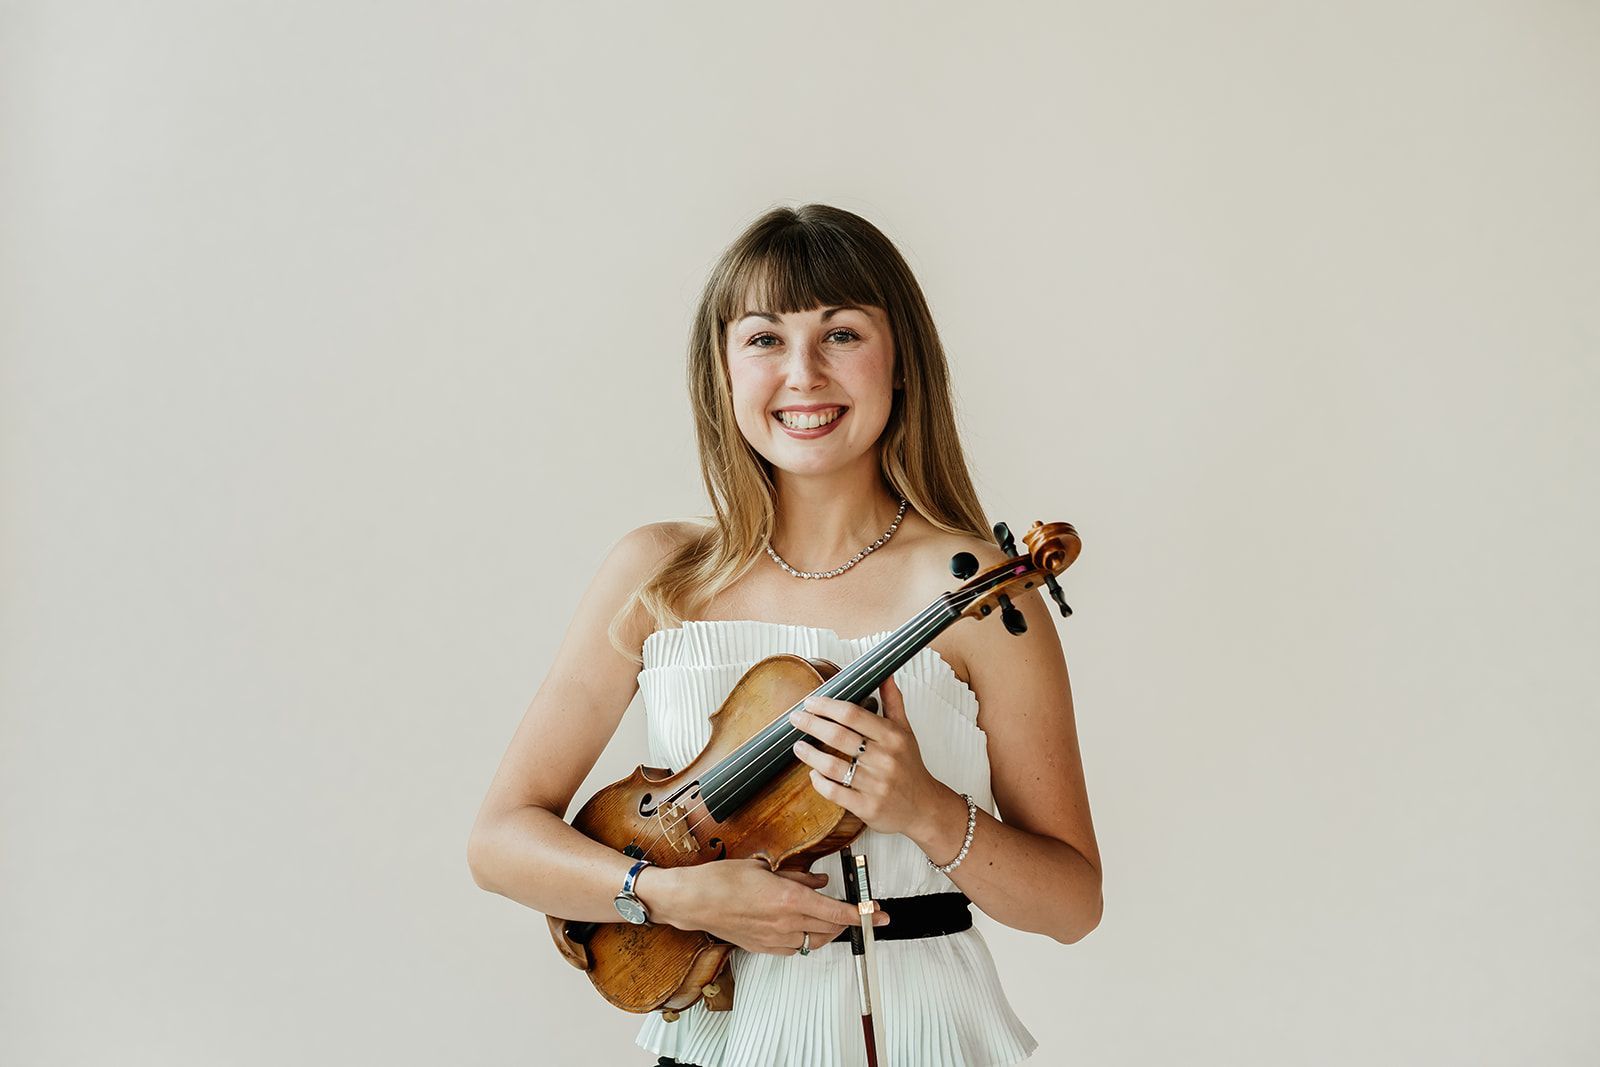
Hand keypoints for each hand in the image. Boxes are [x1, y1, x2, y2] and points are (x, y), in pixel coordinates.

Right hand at [640, 858, 888, 955]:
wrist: (695, 901)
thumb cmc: (723, 879)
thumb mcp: (765, 867)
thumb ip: (798, 876)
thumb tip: (820, 881)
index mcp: (790, 899)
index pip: (837, 911)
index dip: (863, 914)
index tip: (881, 915)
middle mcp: (786, 922)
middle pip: (830, 927)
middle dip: (847, 921)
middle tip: (859, 912)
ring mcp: (775, 939)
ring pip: (815, 940)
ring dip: (826, 929)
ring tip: (828, 916)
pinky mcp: (764, 948)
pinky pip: (796, 948)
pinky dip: (806, 938)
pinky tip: (802, 927)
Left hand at [788, 675, 943, 839]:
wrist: (924, 807)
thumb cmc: (910, 767)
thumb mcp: (905, 731)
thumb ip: (893, 702)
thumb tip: (885, 674)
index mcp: (891, 737)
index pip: (852, 714)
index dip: (827, 706)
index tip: (810, 702)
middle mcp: (884, 759)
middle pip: (838, 736)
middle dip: (811, 724)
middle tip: (796, 719)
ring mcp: (875, 784)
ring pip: (832, 765)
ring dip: (810, 754)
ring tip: (798, 746)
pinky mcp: (867, 807)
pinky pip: (834, 792)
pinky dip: (819, 781)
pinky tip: (813, 773)